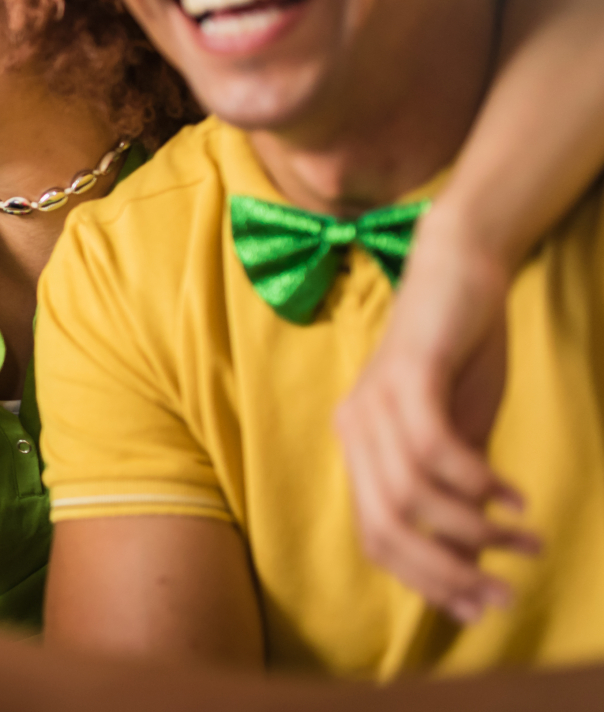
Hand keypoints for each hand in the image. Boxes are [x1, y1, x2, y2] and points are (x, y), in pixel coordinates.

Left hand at [334, 206, 539, 622]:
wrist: (459, 269)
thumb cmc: (460, 355)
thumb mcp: (460, 434)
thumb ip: (455, 492)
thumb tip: (466, 561)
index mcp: (359, 448)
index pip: (374, 536)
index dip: (423, 580)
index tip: (479, 608)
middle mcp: (354, 429)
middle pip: (385, 527)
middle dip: (445, 571)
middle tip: (504, 593)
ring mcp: (374, 401)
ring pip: (410, 494)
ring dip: (473, 529)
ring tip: (524, 539)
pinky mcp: (407, 374)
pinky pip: (433, 447)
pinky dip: (475, 482)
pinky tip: (513, 495)